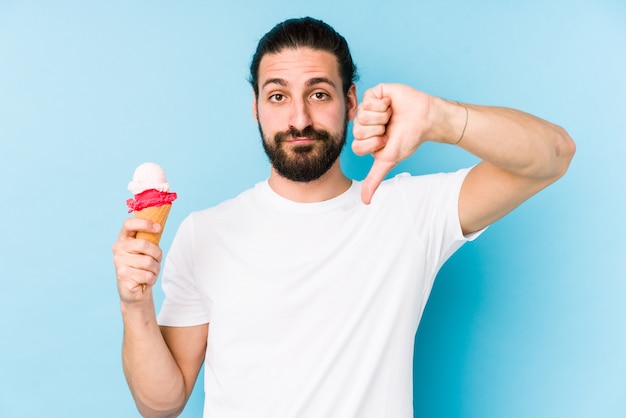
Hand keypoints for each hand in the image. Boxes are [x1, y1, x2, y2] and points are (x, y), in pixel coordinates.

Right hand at [112, 218, 162, 303]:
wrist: (135, 291)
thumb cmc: (144, 268)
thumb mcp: (148, 251)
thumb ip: (150, 239)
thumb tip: (159, 226)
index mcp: (124, 239)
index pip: (129, 224)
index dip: (144, 223)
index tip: (158, 227)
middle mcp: (118, 248)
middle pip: (143, 244)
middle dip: (156, 253)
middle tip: (156, 260)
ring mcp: (119, 262)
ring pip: (148, 261)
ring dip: (155, 268)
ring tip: (150, 272)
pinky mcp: (122, 275)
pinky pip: (147, 275)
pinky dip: (152, 279)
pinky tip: (146, 280)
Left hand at [352, 84, 434, 203]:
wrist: (426, 119)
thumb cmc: (409, 139)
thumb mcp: (388, 161)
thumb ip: (374, 179)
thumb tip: (365, 202)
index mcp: (364, 139)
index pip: (356, 145)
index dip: (373, 144)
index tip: (386, 141)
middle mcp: (363, 123)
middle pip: (357, 130)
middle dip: (378, 130)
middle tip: (389, 127)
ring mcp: (367, 107)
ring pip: (363, 114)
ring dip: (382, 117)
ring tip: (392, 115)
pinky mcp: (374, 93)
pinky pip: (368, 99)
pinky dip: (383, 104)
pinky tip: (391, 105)